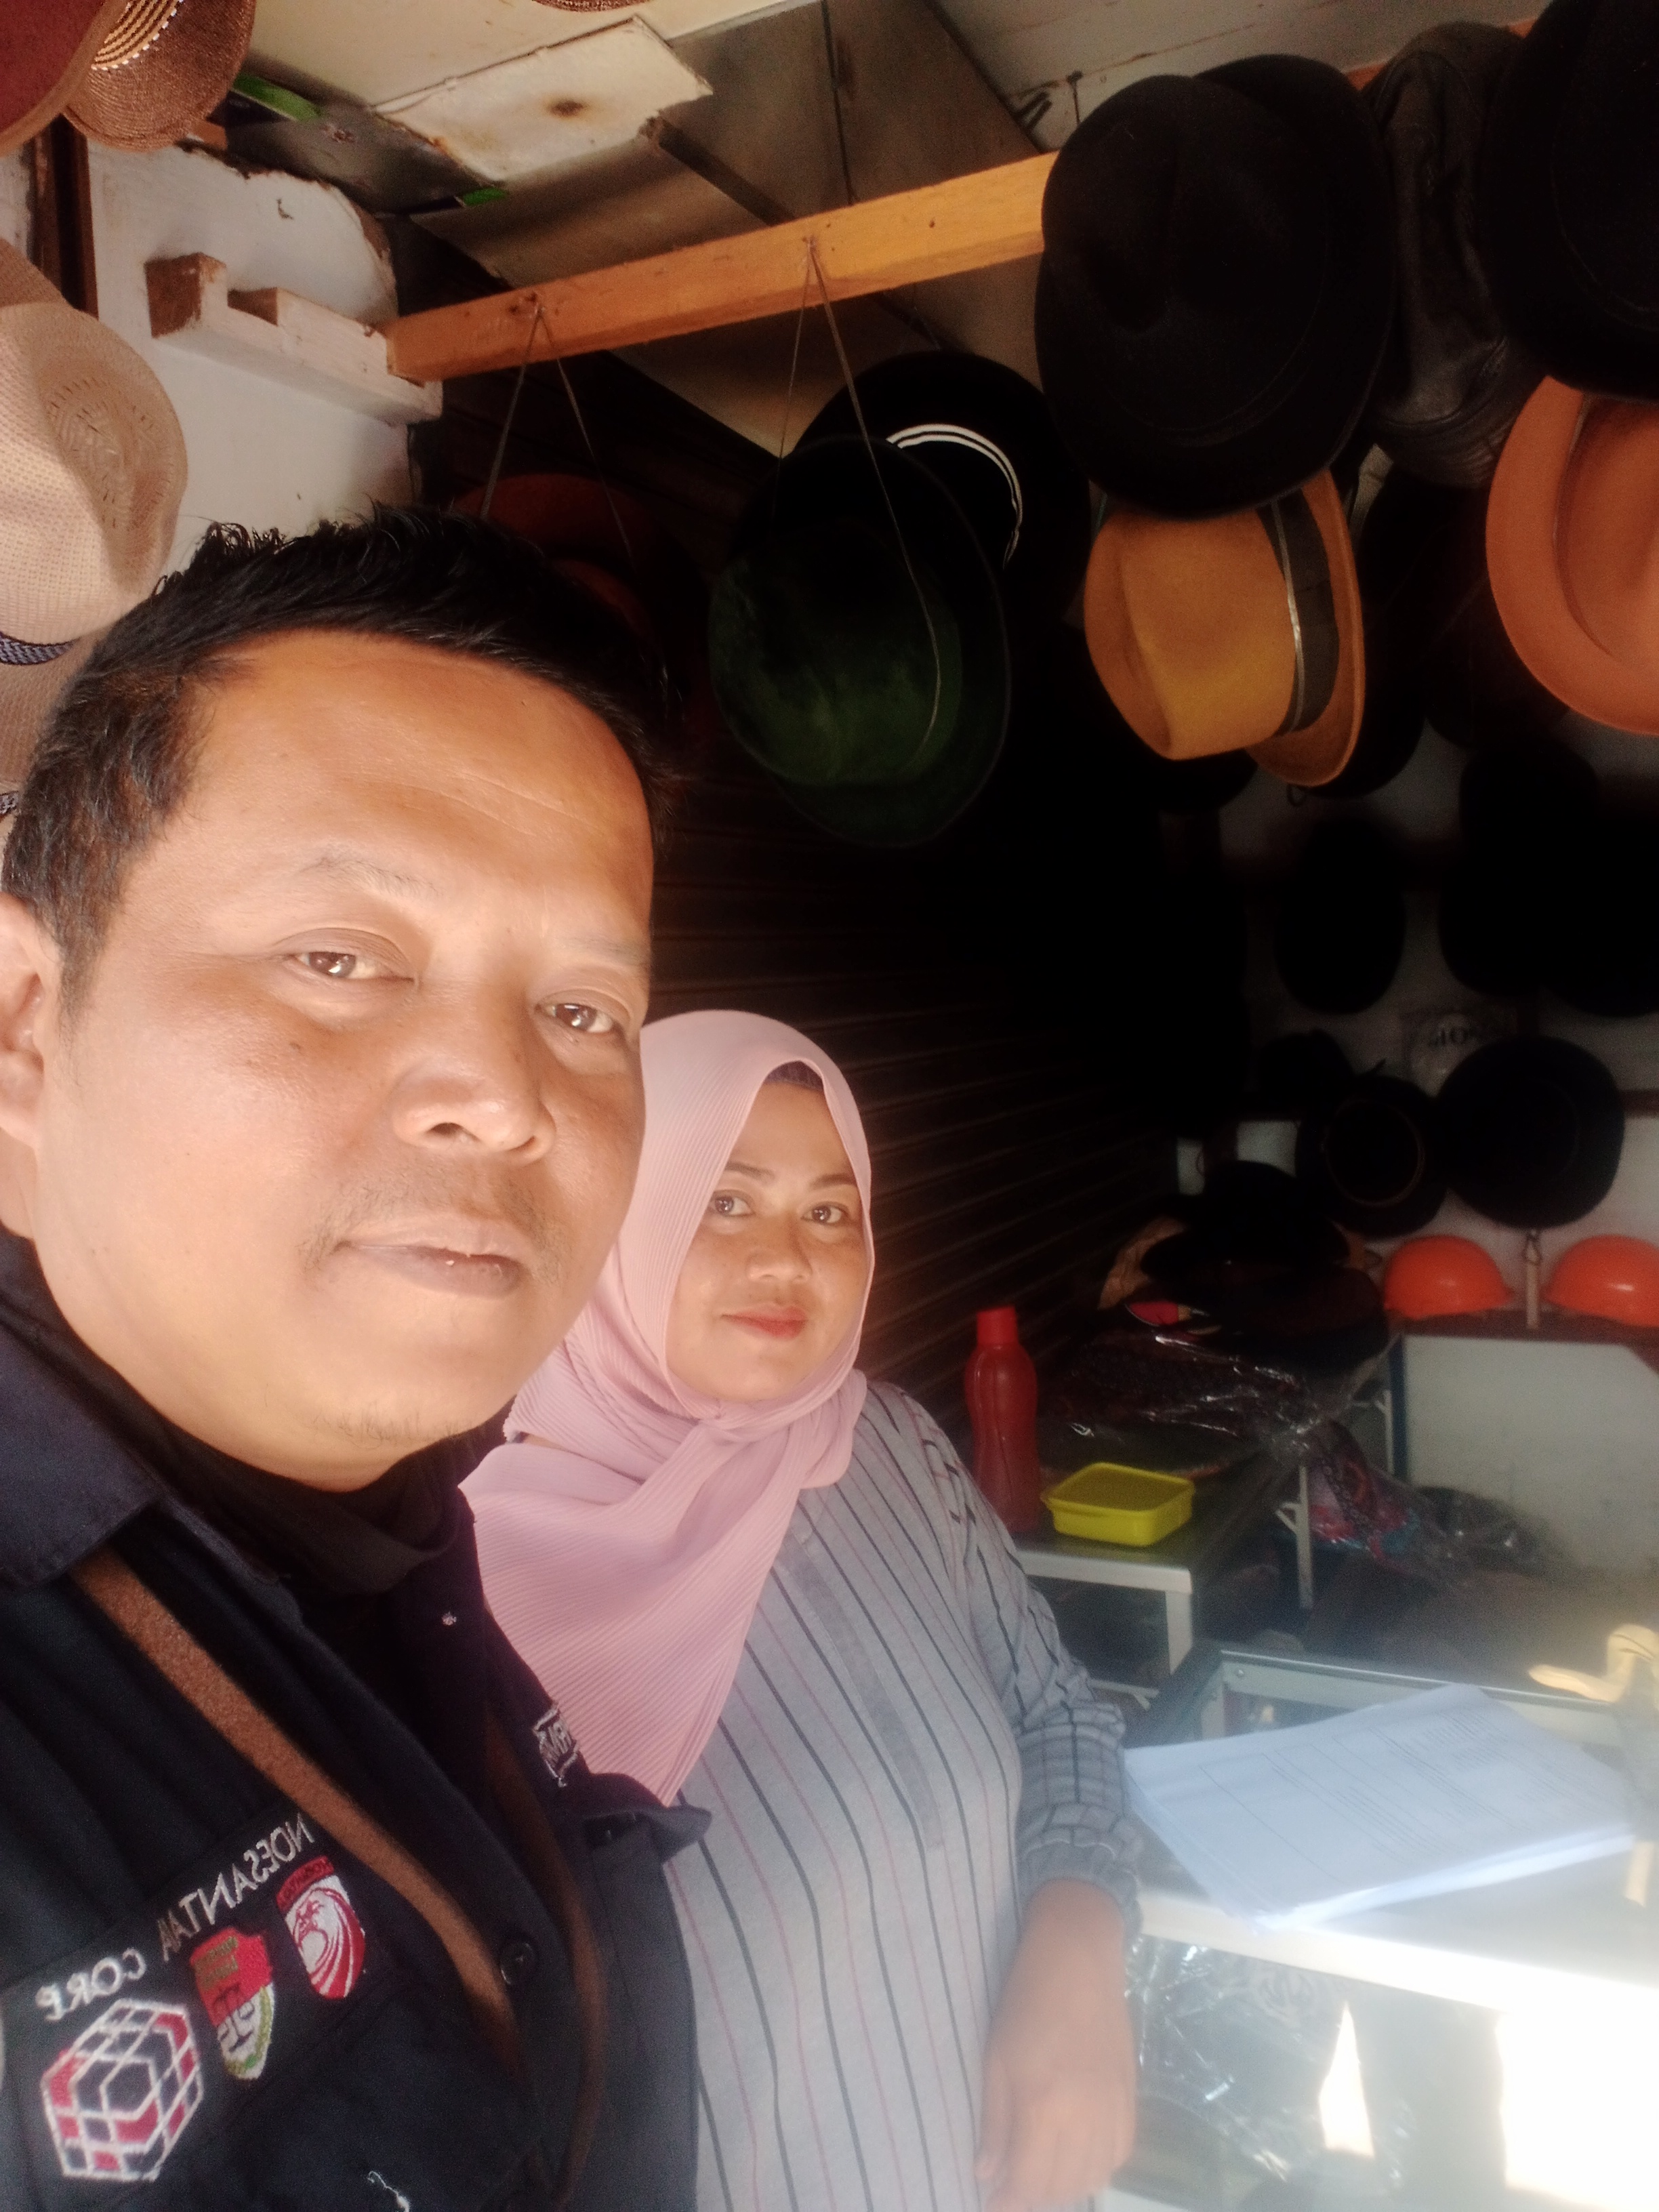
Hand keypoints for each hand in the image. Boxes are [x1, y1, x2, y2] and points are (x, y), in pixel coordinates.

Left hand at [977, 1880, 1135, 2211]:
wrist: (1079, 1957)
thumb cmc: (1026, 2001)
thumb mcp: (996, 2058)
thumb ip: (994, 2122)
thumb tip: (987, 2173)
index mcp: (1043, 2108)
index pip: (1027, 2182)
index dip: (1008, 2201)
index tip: (991, 2203)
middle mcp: (1084, 2119)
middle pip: (1061, 2187)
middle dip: (1033, 2196)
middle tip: (1011, 2185)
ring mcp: (1112, 2110)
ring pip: (1093, 2177)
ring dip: (1065, 2187)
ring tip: (1040, 2174)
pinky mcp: (1131, 2099)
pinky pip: (1119, 2155)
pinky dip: (1097, 2168)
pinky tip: (1077, 2158)